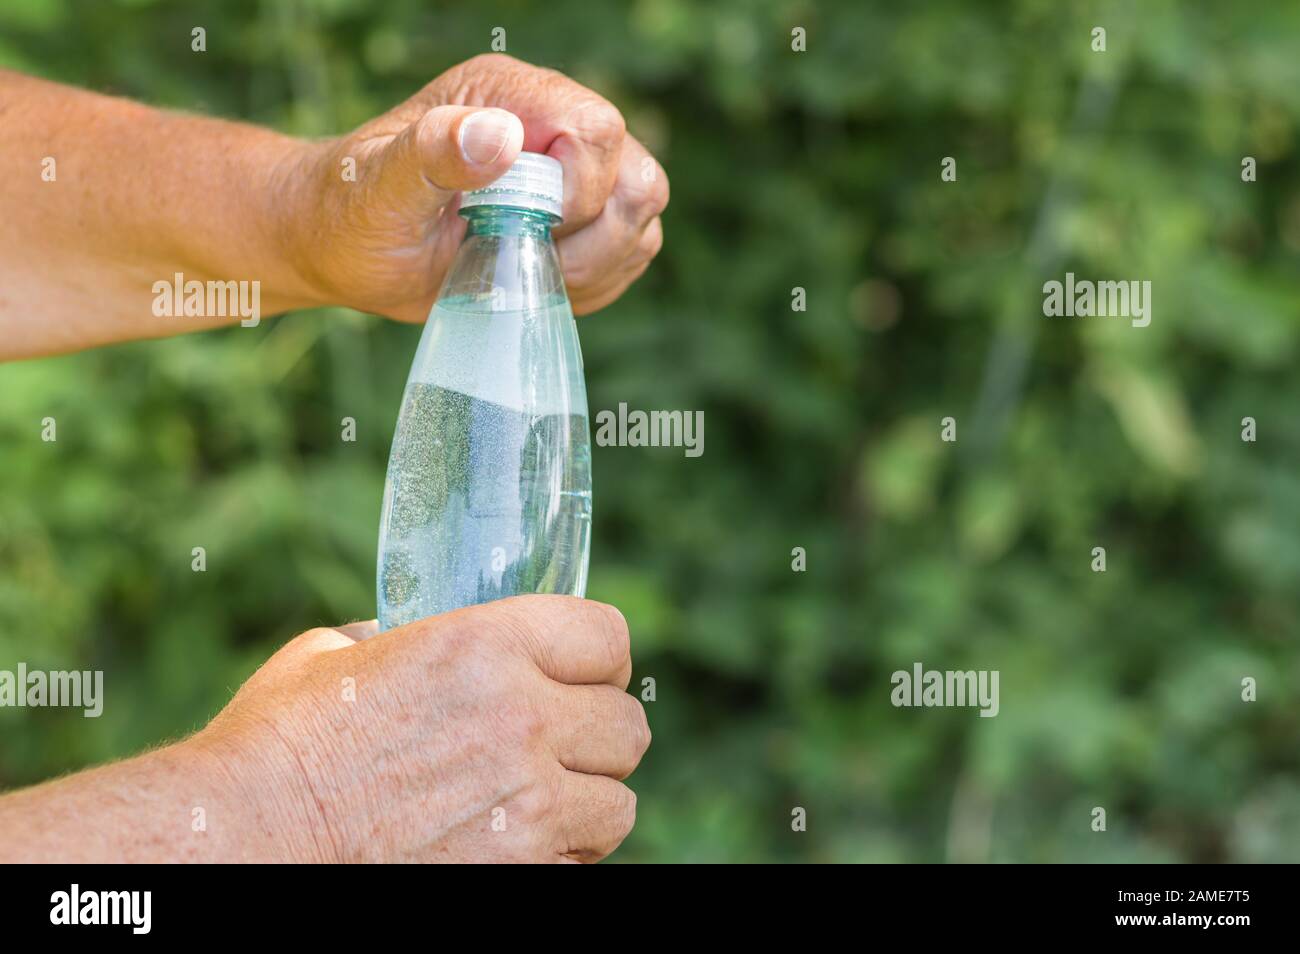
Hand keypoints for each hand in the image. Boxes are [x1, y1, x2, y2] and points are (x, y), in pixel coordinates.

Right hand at [191, 595, 649, 862]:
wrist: (246, 839)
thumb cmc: (279, 743)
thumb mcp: (339, 654)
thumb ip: (402, 638)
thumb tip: (413, 637)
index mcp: (483, 646)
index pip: (606, 636)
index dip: (600, 657)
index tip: (586, 673)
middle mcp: (520, 718)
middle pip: (626, 724)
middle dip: (597, 733)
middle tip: (561, 744)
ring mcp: (527, 804)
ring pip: (619, 801)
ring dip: (588, 800)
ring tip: (540, 801)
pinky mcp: (520, 871)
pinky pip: (584, 861)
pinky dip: (561, 855)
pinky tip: (515, 844)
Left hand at [277, 53, 668, 321]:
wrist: (347, 250)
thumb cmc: (353, 214)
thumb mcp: (381, 188)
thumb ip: (434, 152)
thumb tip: (498, 135)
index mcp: (508, 96)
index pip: (597, 129)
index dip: (578, 189)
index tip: (522, 225)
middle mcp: (551, 127)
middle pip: (637, 177)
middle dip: (590, 236)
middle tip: (521, 253)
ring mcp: (573, 175)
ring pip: (640, 219)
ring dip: (592, 264)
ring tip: (523, 270)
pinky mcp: (583, 223)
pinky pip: (631, 254)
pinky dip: (595, 282)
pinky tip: (536, 281)